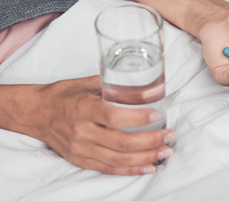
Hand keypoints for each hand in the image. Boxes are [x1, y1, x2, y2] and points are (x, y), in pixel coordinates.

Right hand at [25, 76, 175, 174]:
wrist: (35, 113)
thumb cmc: (62, 95)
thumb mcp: (85, 83)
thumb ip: (111, 84)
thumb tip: (140, 85)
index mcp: (83, 109)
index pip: (114, 116)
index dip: (138, 118)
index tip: (158, 115)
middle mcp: (81, 131)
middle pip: (121, 142)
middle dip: (150, 141)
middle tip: (170, 136)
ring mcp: (80, 149)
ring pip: (118, 159)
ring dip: (145, 158)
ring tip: (165, 152)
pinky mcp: (80, 159)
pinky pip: (108, 168)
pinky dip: (129, 170)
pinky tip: (147, 167)